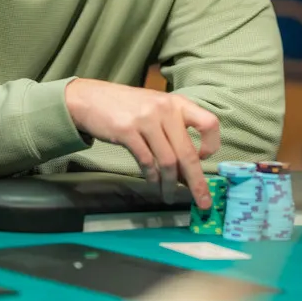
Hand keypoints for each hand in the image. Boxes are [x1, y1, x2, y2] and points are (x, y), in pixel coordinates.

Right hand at [65, 79, 220, 208]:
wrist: (90, 98)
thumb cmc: (128, 107)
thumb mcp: (156, 109)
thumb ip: (174, 131)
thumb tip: (188, 168)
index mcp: (177, 103)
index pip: (209, 123)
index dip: (211, 145)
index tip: (203, 159)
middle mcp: (165, 109)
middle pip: (188, 152)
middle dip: (197, 182)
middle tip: (202, 202)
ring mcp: (145, 120)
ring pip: (168, 161)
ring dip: (170, 184)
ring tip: (169, 196)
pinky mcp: (127, 131)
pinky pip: (146, 162)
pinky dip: (152, 177)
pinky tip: (153, 183)